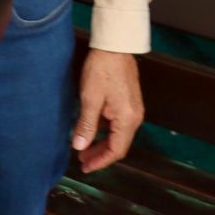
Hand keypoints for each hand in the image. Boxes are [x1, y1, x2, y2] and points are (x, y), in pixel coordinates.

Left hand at [74, 49, 143, 171]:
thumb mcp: (90, 99)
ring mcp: (133, 109)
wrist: (115, 47)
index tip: (86, 167)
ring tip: (83, 147)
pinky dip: (105, 130)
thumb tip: (79, 146)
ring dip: (102, 142)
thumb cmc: (102, 70)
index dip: (101, 161)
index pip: (116, 150)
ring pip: (118, 134)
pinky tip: (90, 129)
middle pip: (119, 144)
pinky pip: (118, 123)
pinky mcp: (129, 102)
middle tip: (82, 160)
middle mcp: (135, 117)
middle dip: (100, 154)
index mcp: (128, 119)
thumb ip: (86, 125)